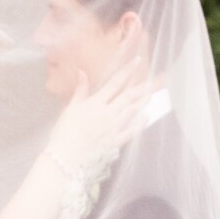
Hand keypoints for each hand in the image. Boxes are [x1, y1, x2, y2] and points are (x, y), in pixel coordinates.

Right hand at [46, 30, 157, 168]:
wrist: (66, 157)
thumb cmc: (64, 133)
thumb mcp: (70, 108)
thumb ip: (80, 90)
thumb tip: (82, 72)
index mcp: (96, 103)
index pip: (115, 83)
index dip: (127, 71)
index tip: (137, 61)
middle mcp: (108, 113)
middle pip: (128, 96)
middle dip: (142, 86)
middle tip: (155, 79)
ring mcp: (114, 128)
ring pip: (133, 111)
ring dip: (143, 101)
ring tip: (152, 94)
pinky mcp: (115, 142)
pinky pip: (131, 131)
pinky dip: (140, 123)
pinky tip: (146, 117)